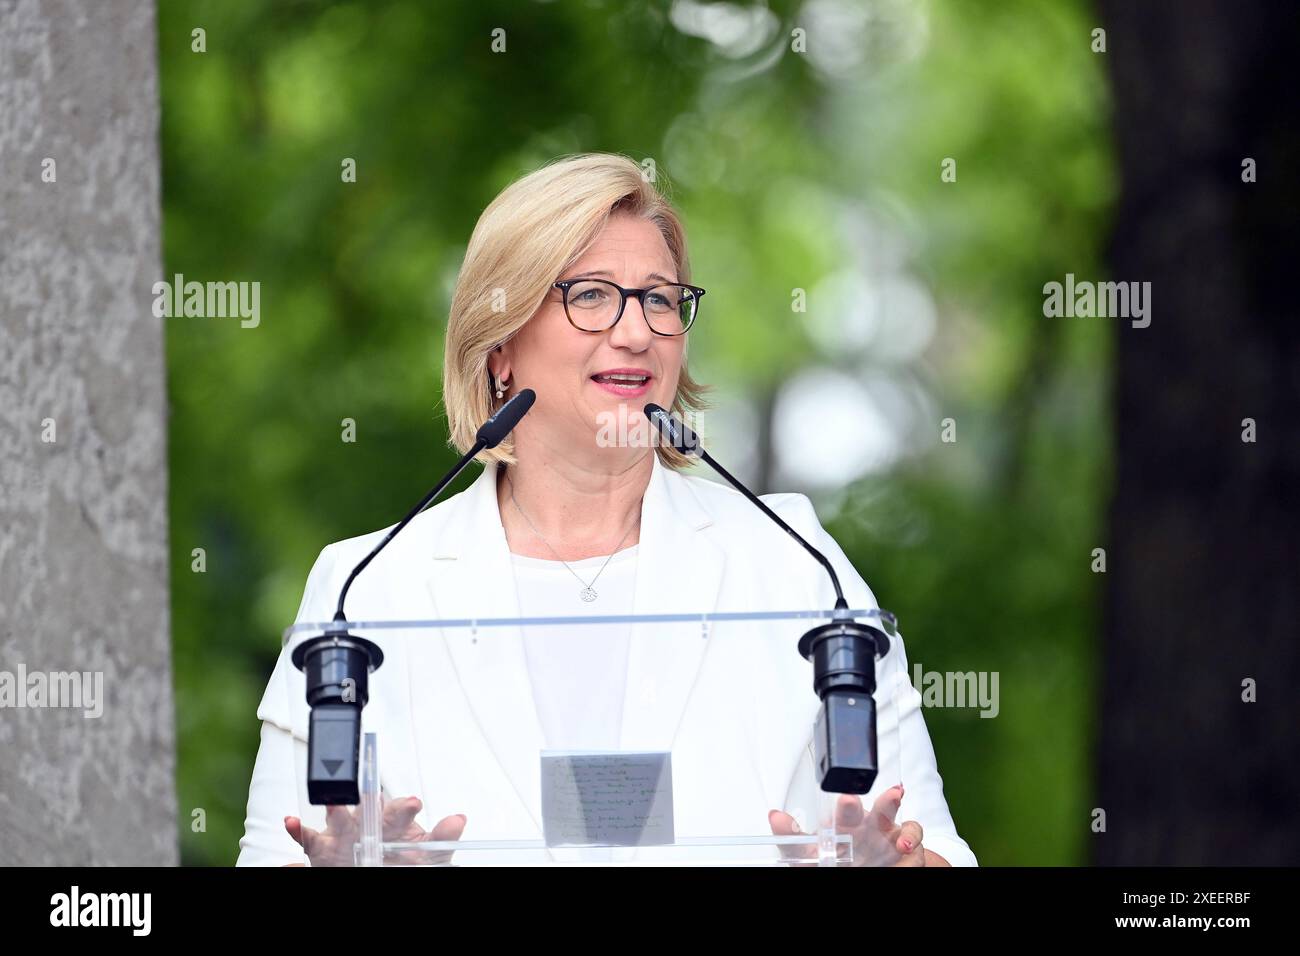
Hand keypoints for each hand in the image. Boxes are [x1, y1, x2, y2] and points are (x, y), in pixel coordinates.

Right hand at [283, 796, 466, 865]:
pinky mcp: (321, 849)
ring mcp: (343, 834)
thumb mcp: (429, 854)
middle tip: (371, 796)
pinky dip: (296, 829)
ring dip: (332, 807)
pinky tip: (291, 821)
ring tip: (330, 802)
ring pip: (335, 817)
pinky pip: (305, 838)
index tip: (414, 803)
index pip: (400, 808)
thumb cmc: (407, 860)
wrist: (382, 873)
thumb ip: (442, 838)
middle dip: (367, 799)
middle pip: (366, 806)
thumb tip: (459, 819)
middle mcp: (367, 821)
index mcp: (394, 821)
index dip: (406, 805)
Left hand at [768, 784, 925, 866]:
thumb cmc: (842, 859)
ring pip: (889, 812)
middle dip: (854, 803)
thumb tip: (775, 816)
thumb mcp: (810, 853)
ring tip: (892, 798)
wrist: (881, 870)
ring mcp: (886, 833)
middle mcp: (864, 825)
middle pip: (857, 809)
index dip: (834, 803)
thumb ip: (793, 836)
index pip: (835, 811)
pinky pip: (912, 834)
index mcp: (841, 825)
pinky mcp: (907, 844)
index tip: (826, 797)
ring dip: (889, 803)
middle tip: (847, 800)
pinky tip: (902, 844)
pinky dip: (910, 836)